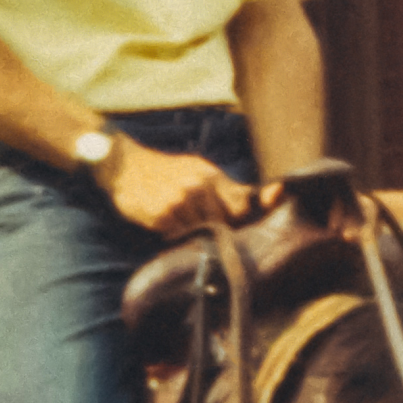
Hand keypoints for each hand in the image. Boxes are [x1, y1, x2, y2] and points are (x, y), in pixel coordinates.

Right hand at [96, 143, 252, 237]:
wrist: (127, 166)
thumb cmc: (169, 171)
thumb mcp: (201, 171)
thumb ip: (231, 189)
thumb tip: (275, 194)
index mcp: (210, 177)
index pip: (241, 205)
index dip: (247, 214)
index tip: (250, 214)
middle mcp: (197, 188)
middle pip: (222, 225)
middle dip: (217, 229)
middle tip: (199, 222)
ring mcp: (179, 202)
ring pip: (199, 233)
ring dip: (192, 233)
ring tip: (179, 219)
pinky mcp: (161, 216)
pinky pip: (176, 236)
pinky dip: (173, 234)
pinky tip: (165, 221)